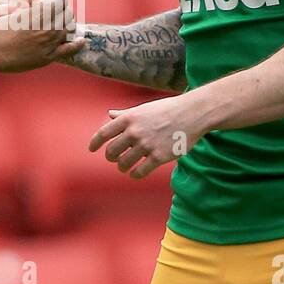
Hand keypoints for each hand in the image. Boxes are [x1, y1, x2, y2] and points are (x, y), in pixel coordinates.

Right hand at [0, 0, 83, 72]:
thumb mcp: (10, 9)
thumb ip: (26, 3)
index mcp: (39, 12)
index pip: (60, 0)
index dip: (57, 0)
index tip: (54, 2)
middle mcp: (48, 26)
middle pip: (67, 14)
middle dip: (63, 11)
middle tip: (59, 13)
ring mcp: (49, 42)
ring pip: (69, 29)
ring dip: (67, 25)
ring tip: (66, 24)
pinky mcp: (48, 56)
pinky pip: (69, 49)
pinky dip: (77, 44)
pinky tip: (82, 41)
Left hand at [89, 92, 203, 178]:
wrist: (191, 114)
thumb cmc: (167, 109)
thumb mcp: (143, 108)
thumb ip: (125, 114)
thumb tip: (109, 114)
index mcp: (129, 118)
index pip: (104, 133)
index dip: (95, 143)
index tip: (91, 149)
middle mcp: (135, 132)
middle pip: (112, 151)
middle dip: (111, 157)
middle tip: (114, 158)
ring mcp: (146, 145)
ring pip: (124, 163)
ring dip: (122, 167)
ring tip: (125, 166)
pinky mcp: (159, 157)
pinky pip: (140, 171)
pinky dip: (135, 174)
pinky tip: (136, 173)